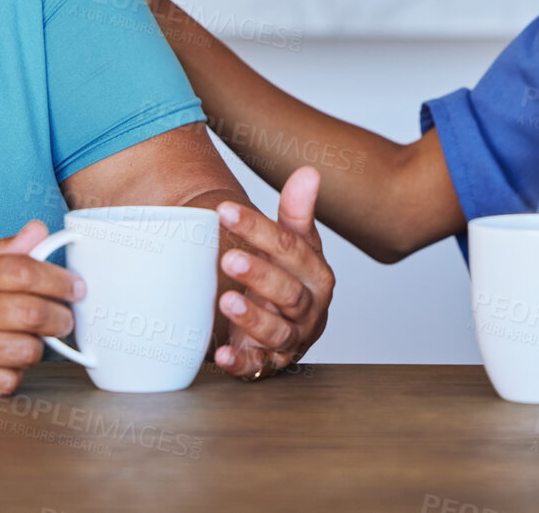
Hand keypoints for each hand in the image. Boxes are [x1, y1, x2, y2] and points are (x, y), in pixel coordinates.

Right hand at [0, 220, 82, 395]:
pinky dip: (15, 372)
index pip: (26, 273)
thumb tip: (40, 231)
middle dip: (61, 317)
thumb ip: (1, 250)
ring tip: (30, 337)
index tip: (75, 287)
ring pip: (26, 352)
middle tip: (65, 317)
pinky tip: (7, 359)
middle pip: (33, 315)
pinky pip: (6, 382)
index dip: (59, 280)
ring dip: (38, 346)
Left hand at [211, 167, 333, 379]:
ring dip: (251, 317)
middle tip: (228, 256)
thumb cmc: (289, 278)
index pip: (290, 248)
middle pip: (287, 291)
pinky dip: (240, 363)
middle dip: (258, 274)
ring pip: (276, 330)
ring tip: (225, 301)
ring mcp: (290, 338)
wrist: (289, 326)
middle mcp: (308, 308)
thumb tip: (309, 172)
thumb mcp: (295, 245)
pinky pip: (257, 367)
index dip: (258, 229)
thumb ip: (297, 212)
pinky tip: (222, 355)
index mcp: (316, 274)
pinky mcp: (269, 363)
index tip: (225, 211)